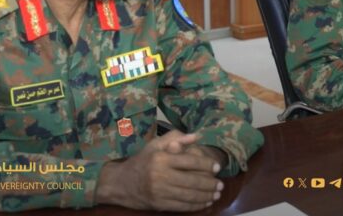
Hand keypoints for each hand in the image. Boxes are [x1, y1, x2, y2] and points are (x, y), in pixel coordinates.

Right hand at [96, 130, 223, 211]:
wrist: (121, 183)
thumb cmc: (142, 161)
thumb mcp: (155, 145)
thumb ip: (175, 138)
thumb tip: (196, 136)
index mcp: (161, 158)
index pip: (189, 161)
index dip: (206, 165)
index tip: (217, 168)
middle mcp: (160, 174)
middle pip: (191, 180)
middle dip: (209, 183)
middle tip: (221, 184)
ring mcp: (159, 191)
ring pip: (188, 195)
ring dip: (206, 196)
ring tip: (216, 193)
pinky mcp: (159, 204)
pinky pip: (182, 206)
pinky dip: (196, 205)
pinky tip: (205, 202)